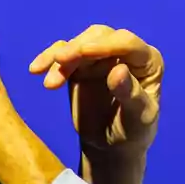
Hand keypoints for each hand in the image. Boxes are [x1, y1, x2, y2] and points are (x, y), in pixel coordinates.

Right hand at [28, 25, 162, 157]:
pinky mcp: (81, 64)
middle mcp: (126, 52)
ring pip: (79, 42)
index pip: (127, 43)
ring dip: (61, 57)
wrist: (112, 147)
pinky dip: (49, 60)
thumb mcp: (138, 119)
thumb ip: (130, 94)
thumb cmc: (133, 132)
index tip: (82, 51)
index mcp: (148, 61)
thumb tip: (118, 70)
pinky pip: (63, 53)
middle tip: (60, 61)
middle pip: (100, 36)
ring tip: (49, 84)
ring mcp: (102, 56)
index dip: (105, 45)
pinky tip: (36, 70)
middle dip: (78, 47)